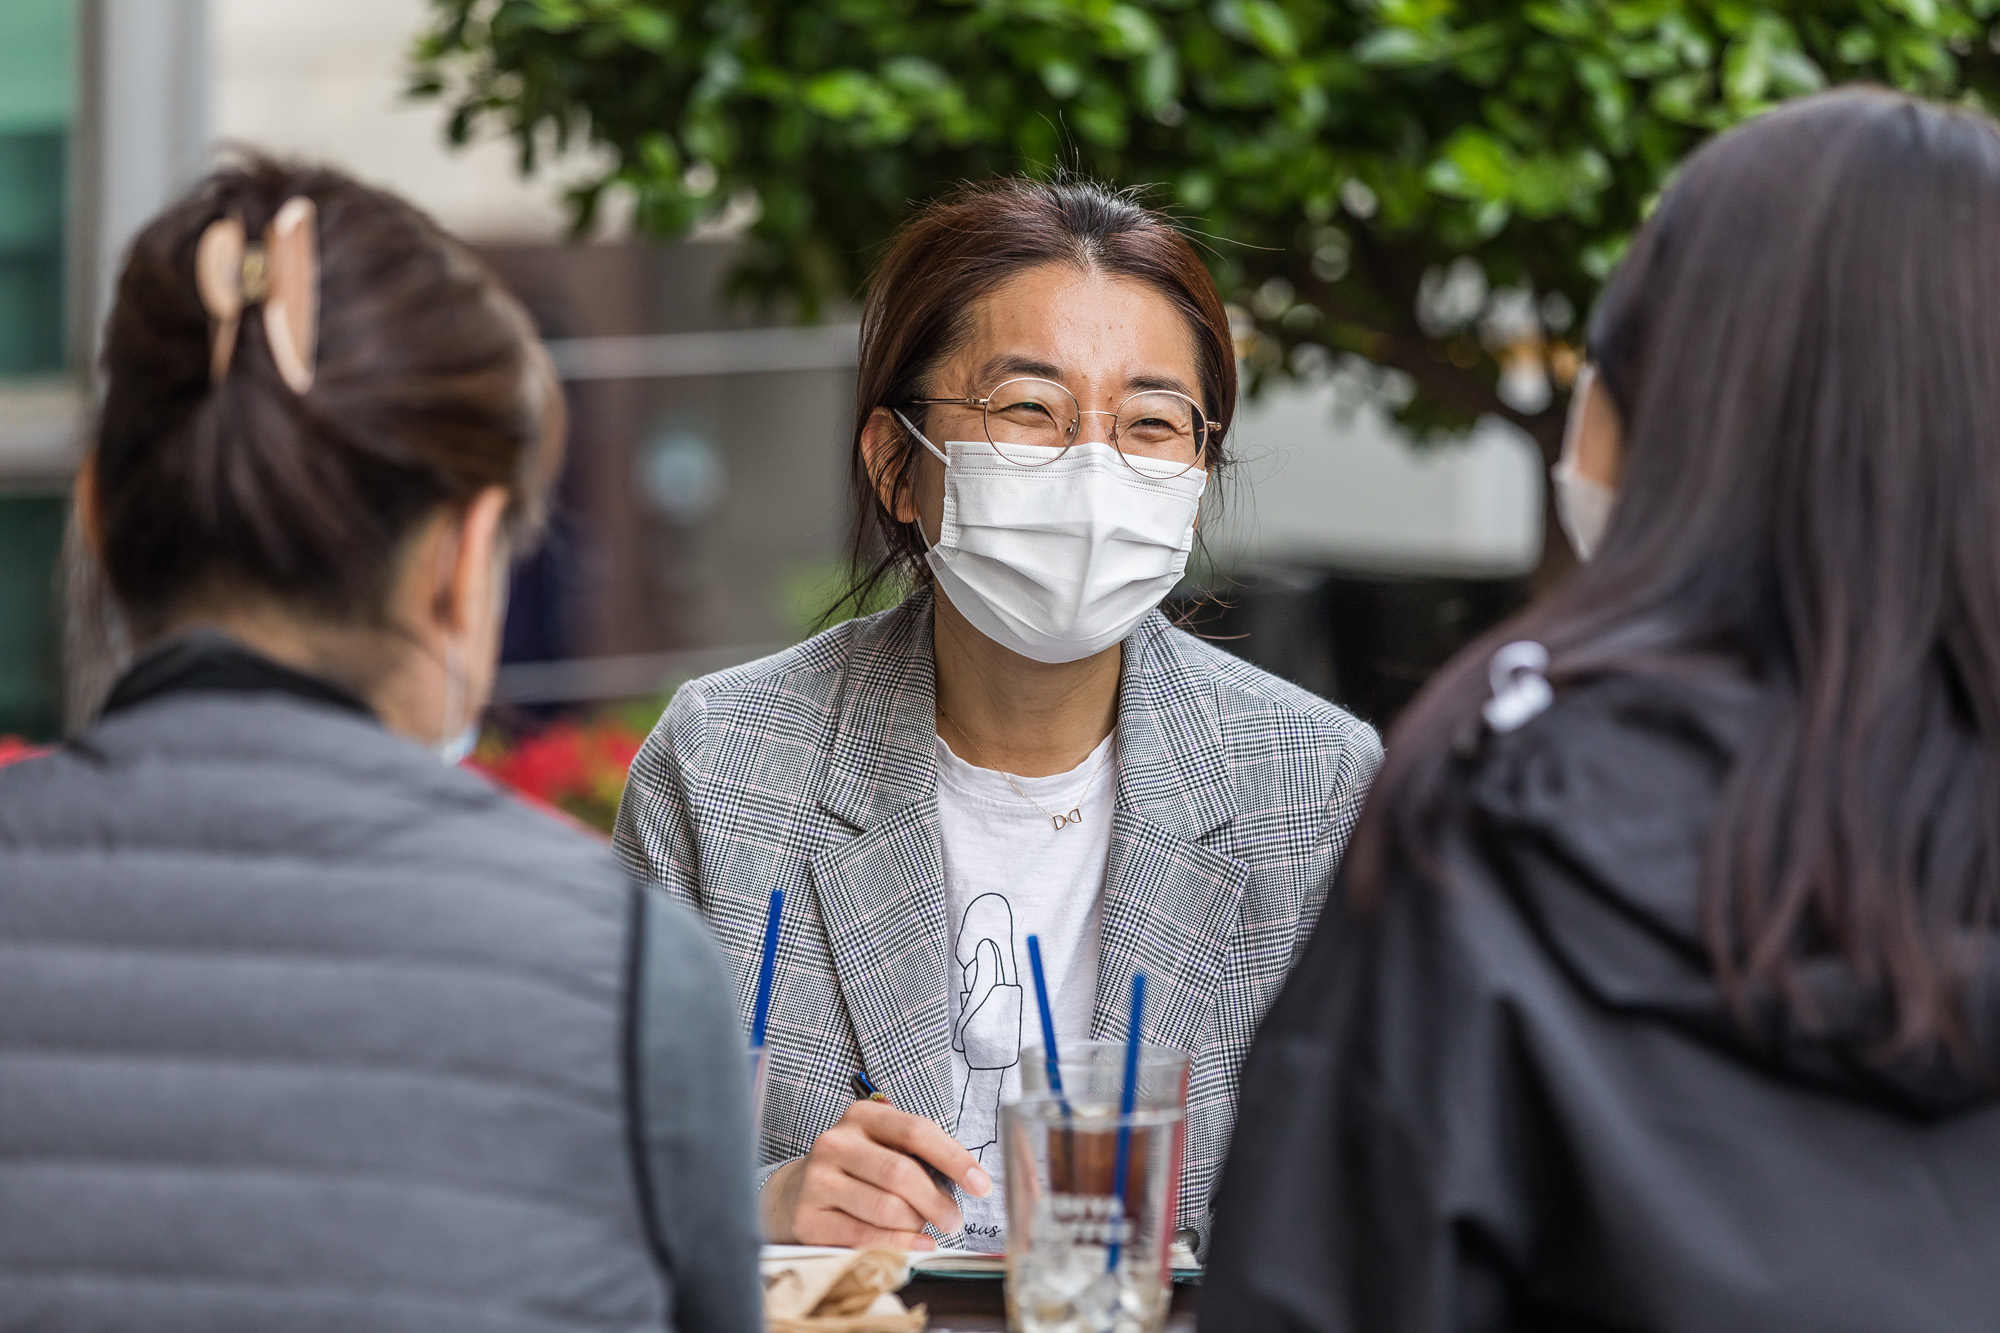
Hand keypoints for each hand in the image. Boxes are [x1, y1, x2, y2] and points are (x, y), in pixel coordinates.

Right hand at [762, 1099, 992, 1248]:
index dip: (954, 1159)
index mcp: (862, 1117)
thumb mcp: (883, 1148)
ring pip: (885, 1208)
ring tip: (925, 1229)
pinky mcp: (808, 1218)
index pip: (916, 1131)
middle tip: (955, 1220)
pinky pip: (864, 1236)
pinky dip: (899, 1245)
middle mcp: (836, 1142)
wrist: (793, 1194)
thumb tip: (968, 1183)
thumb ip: (920, 1157)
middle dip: (937, 1201)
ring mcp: (818, 1180)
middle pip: (901, 1172)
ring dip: (916, 1224)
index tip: (981, 1184)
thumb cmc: (856, 1171)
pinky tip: (916, 1245)